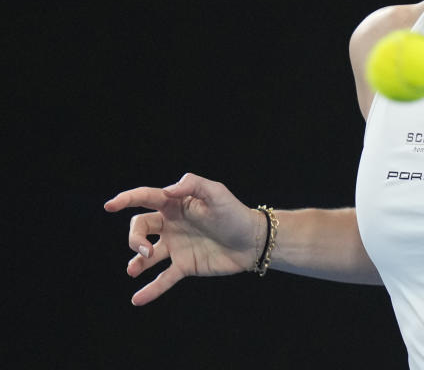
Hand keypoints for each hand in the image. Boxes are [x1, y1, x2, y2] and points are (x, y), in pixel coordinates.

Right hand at [104, 173, 262, 305]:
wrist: (252, 241)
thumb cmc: (235, 213)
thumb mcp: (217, 193)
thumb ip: (193, 185)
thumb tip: (168, 190)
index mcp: (176, 204)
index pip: (145, 198)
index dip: (126, 200)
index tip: (110, 206)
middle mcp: (172, 224)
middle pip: (140, 227)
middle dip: (135, 238)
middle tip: (146, 250)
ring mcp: (177, 246)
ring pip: (146, 255)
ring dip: (136, 262)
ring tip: (134, 269)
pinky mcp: (185, 265)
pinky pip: (163, 278)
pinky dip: (150, 289)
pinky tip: (137, 299)